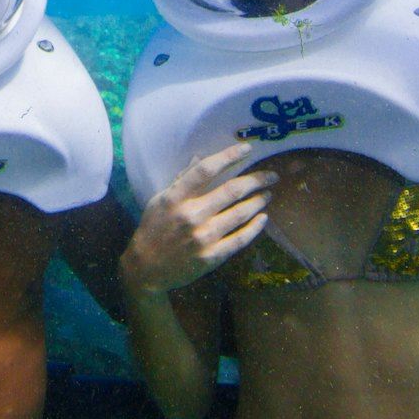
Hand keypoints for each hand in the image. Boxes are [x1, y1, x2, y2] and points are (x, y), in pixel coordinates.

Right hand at [121, 143, 275, 297]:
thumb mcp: (161, 199)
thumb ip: (182, 179)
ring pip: (240, 213)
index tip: (247, 149)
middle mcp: (191, 215)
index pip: (206, 170)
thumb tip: (201, 157)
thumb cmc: (153, 228)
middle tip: (271, 175)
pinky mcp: (211, 256)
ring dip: (258, 201)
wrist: (147, 269)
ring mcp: (202, 237)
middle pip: (231, 190)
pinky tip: (263, 218)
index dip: (229, 156)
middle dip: (256, 180)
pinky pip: (240, 239)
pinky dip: (255, 227)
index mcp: (176, 197)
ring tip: (268, 194)